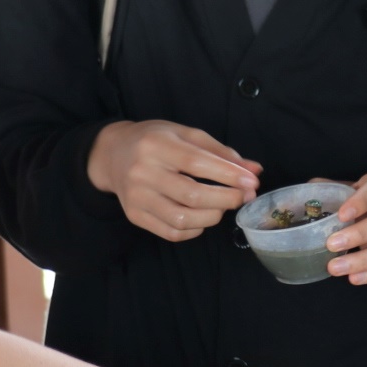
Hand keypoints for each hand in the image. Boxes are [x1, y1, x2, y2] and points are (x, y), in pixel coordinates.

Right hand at [89, 120, 261, 241]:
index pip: (197, 162)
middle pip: (192, 194)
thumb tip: (254, 170)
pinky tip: (203, 218)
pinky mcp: (134, 215)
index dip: (228, 175)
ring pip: (182, 218)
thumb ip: (220, 152)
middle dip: (226, 199)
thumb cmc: (155, 141)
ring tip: (222, 207)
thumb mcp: (185, 135)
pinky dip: (195, 229)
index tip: (251, 182)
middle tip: (243, 197)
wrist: (112, 155)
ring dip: (213, 216)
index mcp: (156, 145)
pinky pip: (171, 232)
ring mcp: (136, 197)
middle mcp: (143, 172)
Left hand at [320, 172, 366, 283]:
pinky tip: (353, 278)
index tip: (341, 215)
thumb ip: (324, 193)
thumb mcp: (343, 191)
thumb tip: (294, 201)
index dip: (361, 201)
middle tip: (331, 245)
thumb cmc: (357, 202)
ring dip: (364, 260)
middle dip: (359, 234)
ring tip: (336, 268)